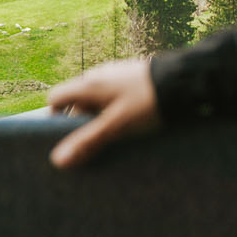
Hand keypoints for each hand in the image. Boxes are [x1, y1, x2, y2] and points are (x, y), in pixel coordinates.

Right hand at [47, 59, 161, 168]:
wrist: (182, 82)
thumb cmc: (146, 102)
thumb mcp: (115, 125)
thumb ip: (87, 141)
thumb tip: (57, 160)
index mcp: (89, 84)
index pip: (56, 97)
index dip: (54, 118)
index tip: (62, 139)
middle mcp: (98, 76)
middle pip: (76, 103)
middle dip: (78, 125)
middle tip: (90, 147)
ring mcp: (114, 76)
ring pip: (95, 102)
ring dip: (97, 121)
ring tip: (111, 140)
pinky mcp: (129, 80)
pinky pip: (111, 98)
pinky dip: (111, 113)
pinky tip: (125, 127)